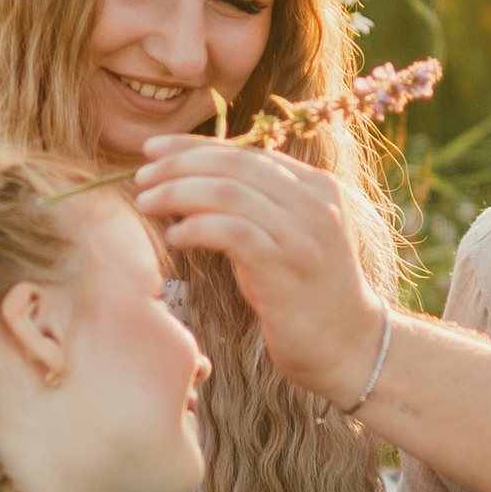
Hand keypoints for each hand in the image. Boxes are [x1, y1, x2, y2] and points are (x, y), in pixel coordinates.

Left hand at [132, 139, 386, 401]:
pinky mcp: (287, 266)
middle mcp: (314, 201)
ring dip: (179, 194)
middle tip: (141, 177)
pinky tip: (175, 237)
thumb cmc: (306, 293)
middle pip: (234, 165)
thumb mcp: (288, 236)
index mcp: (315, 185)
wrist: (349, 346)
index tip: (153, 149)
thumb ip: (259, 205)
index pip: (246, 151)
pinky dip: (197, 228)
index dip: (193, 145)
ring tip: (146, 203)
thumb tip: (196, 181)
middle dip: (179, 165)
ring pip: (229, 193)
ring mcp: (303, 233)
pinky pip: (232, 232)